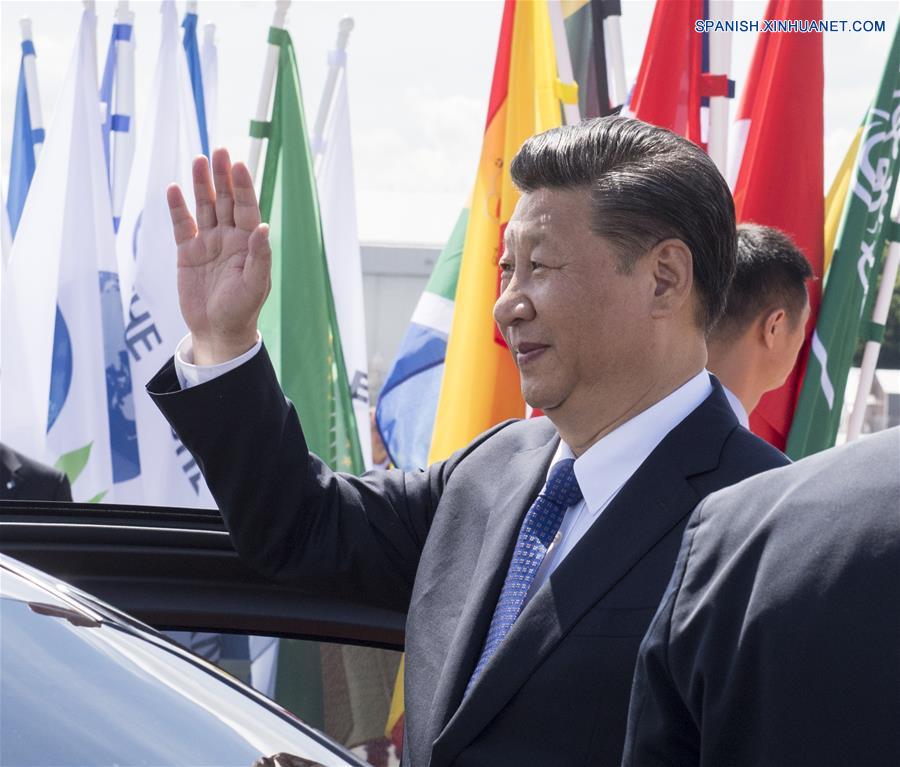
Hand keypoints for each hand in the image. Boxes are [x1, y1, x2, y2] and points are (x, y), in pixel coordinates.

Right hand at [167, 148, 270, 364]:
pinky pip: (182, 225)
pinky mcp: (187, 253)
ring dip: (201, 185)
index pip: (247, 208)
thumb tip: (263, 227)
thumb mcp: (254, 286)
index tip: (238, 164)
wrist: (217, 331)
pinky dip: (178, 208)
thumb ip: (259, 257)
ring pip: (204, 207)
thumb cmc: (241, 310)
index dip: (243, 186)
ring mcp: (208, 243)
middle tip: (219, 151)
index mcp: (249, 243)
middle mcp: (229, 238)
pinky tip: (174, 189)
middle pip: (226, 201)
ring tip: (198, 160)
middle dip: (222, 177)